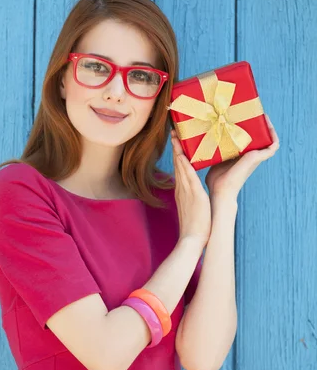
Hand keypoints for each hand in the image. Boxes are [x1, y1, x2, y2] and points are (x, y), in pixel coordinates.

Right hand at [171, 129, 211, 246]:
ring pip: (181, 167)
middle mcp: (181, 188)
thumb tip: (195, 192)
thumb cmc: (195, 225)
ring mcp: (186, 191)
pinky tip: (182, 155)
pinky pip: (188, 177)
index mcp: (182, 190)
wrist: (192, 238)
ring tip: (176, 136)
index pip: (179, 168)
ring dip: (178, 151)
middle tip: (174, 131)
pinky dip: (185, 165)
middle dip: (175, 147)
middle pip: (177, 163)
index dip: (178, 153)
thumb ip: (192, 197)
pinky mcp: (194, 194)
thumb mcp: (192, 206)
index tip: (177, 141)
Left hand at [204, 114, 279, 200]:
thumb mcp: (215, 160)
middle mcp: (251, 156)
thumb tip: (200, 139)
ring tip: (263, 115)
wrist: (220, 190)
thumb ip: (213, 151)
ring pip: (268, 140)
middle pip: (259, 138)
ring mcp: (256, 157)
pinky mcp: (257, 158)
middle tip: (252, 112)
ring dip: (268, 128)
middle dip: (258, 125)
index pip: (250, 140)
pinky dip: (273, 135)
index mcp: (242, 157)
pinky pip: (272, 146)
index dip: (250, 129)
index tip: (245, 117)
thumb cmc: (215, 180)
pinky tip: (268, 124)